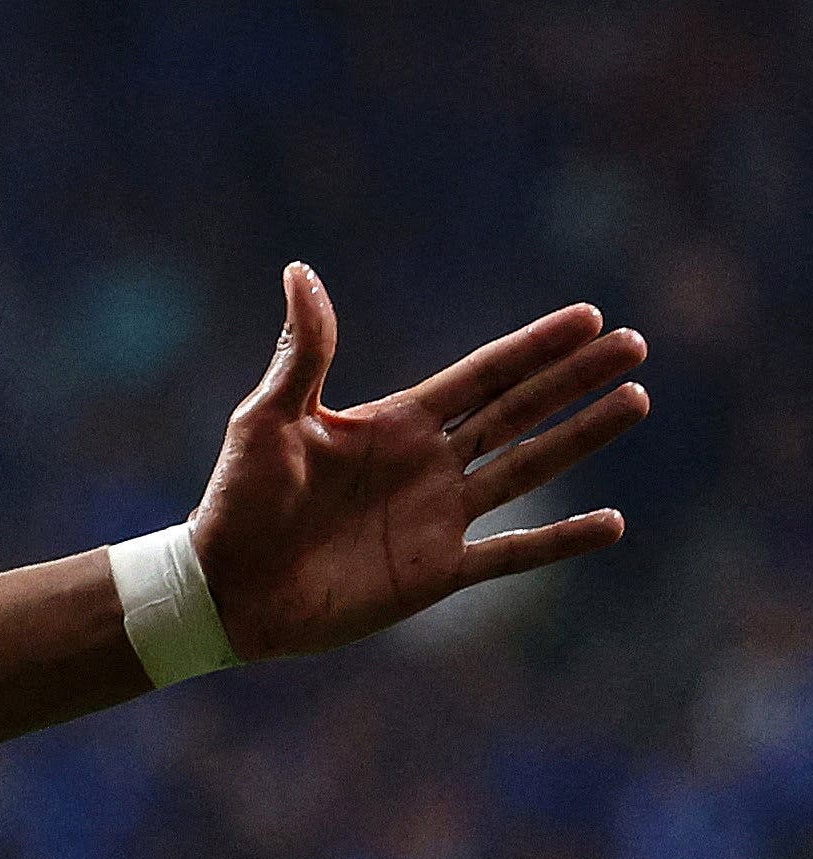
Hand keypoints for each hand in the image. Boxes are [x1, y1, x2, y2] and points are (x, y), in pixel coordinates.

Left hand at [189, 264, 647, 660]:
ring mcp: (436, 518)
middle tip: (634, 346)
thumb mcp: (268, 418)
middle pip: (519, 411)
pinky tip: (613, 523)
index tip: (589, 318)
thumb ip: (303, 351)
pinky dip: (561, 541)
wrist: (223, 588)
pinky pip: (512, 553)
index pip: (483, 376)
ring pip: (528, 468)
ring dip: (582, 438)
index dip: (535, 348)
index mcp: (395, 423)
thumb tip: (300, 270)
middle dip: (576, 379)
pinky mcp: (434, 571)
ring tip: (635, 401)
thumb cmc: (236, 500)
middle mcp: (427, 465)